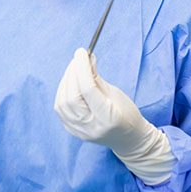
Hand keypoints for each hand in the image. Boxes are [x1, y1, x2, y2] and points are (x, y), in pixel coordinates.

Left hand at [54, 48, 174, 184]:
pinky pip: (61, 110)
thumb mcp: (115, 93)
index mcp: (108, 118)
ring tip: (74, 69)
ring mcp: (80, 132)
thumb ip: (96, 78)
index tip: (82, 52)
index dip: (82, 68)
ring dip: (65, 82)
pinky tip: (70, 83)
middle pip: (72, 97)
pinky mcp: (73, 131)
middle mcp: (91, 127)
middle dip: (72, 74)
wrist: (129, 139)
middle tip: (78, 59)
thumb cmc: (127, 113)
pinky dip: (63, 93)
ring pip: (62, 103)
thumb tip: (85, 59)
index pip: (88, 90)